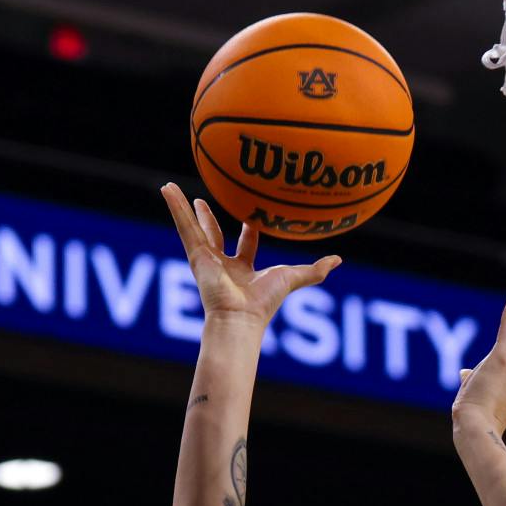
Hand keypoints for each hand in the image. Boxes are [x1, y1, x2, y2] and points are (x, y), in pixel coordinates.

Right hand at [160, 183, 339, 327]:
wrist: (241, 317)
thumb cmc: (265, 302)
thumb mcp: (293, 277)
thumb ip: (315, 270)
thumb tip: (338, 260)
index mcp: (244, 270)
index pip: (247, 245)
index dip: (251, 229)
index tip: (253, 214)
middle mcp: (222, 264)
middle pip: (214, 236)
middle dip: (208, 219)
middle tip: (202, 202)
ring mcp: (206, 259)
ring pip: (192, 227)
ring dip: (181, 208)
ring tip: (169, 187)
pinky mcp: (195, 255)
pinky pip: (183, 225)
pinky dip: (174, 207)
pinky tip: (167, 189)